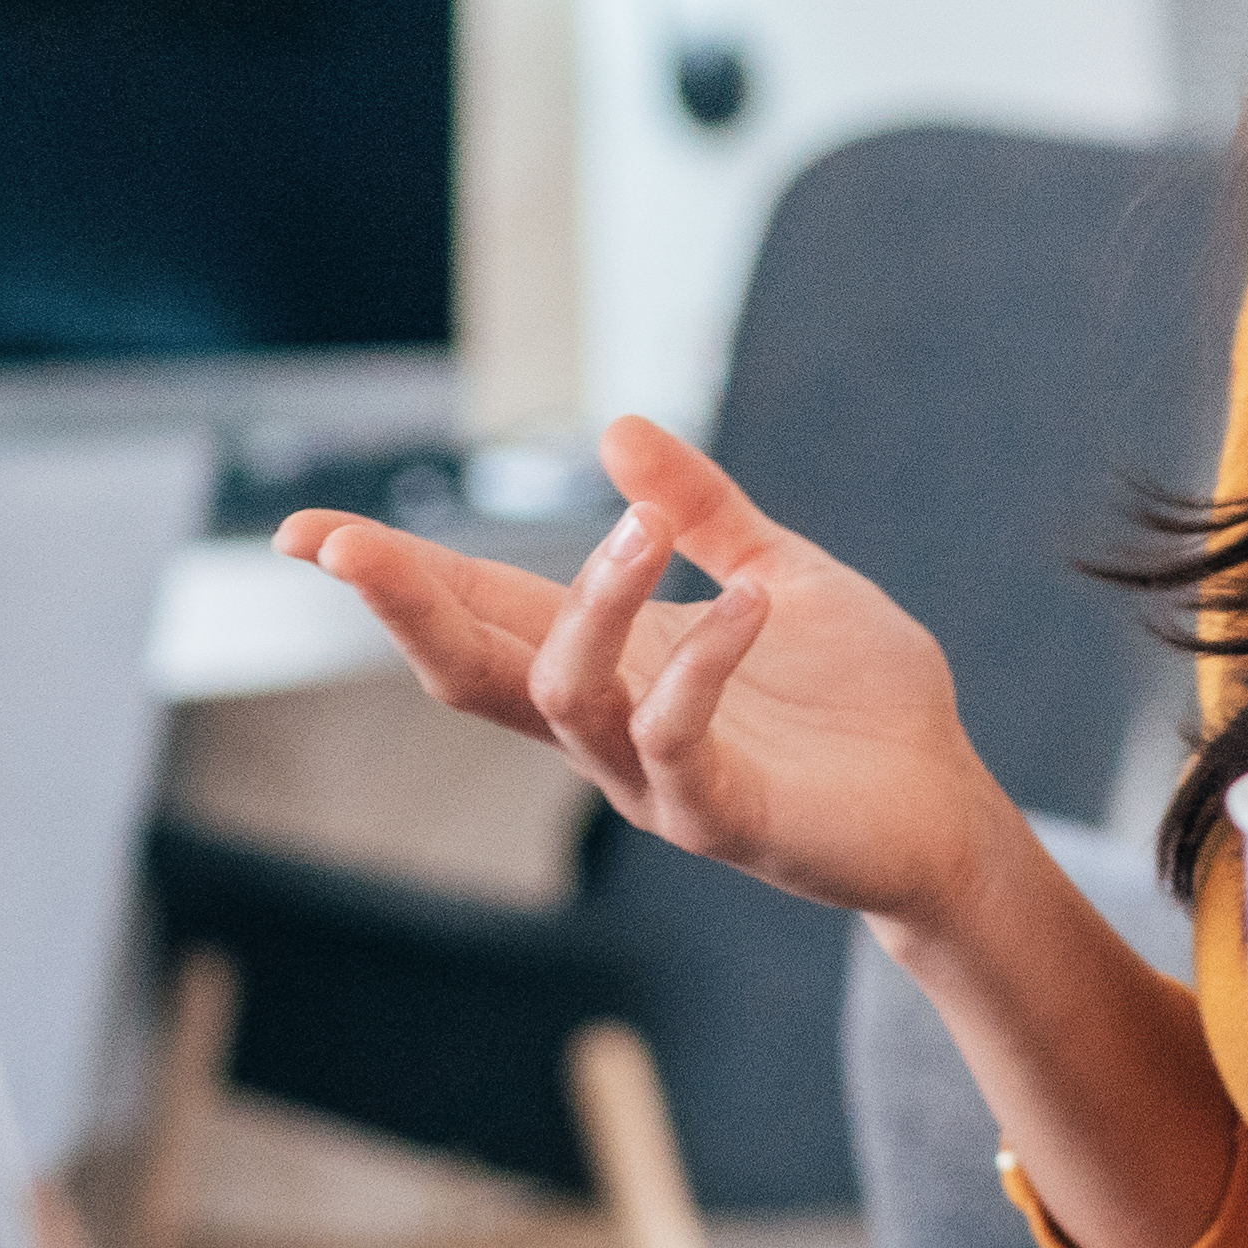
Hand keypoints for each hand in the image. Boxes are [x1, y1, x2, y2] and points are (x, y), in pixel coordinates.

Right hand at [281, 415, 1029, 933]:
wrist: (944, 805)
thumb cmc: (857, 703)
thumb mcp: (774, 571)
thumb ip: (701, 510)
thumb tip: (614, 429)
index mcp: (611, 661)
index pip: (477, 609)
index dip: (395, 574)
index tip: (304, 530)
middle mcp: (608, 725)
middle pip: (470, 668)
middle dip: (403, 605)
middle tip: (341, 543)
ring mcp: (654, 779)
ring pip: (565, 694)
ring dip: (593, 601)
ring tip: (642, 526)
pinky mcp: (721, 818)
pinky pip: (679, 742)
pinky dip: (705, 665)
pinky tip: (752, 602)